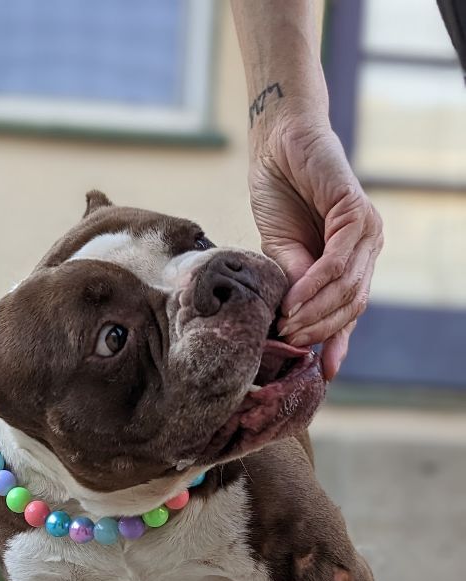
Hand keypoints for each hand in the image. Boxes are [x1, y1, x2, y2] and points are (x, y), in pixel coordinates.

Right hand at [248, 120, 382, 379]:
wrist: (276, 143)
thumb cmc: (279, 193)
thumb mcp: (281, 252)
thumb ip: (294, 284)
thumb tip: (294, 325)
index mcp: (353, 258)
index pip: (351, 309)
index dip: (337, 342)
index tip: (322, 374)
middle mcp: (367, 245)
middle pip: (353, 304)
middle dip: (320, 330)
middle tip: (288, 345)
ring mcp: (366, 229)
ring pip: (348, 288)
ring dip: (314, 313)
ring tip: (286, 327)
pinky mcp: (355, 211)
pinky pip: (338, 262)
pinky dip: (314, 286)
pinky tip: (293, 300)